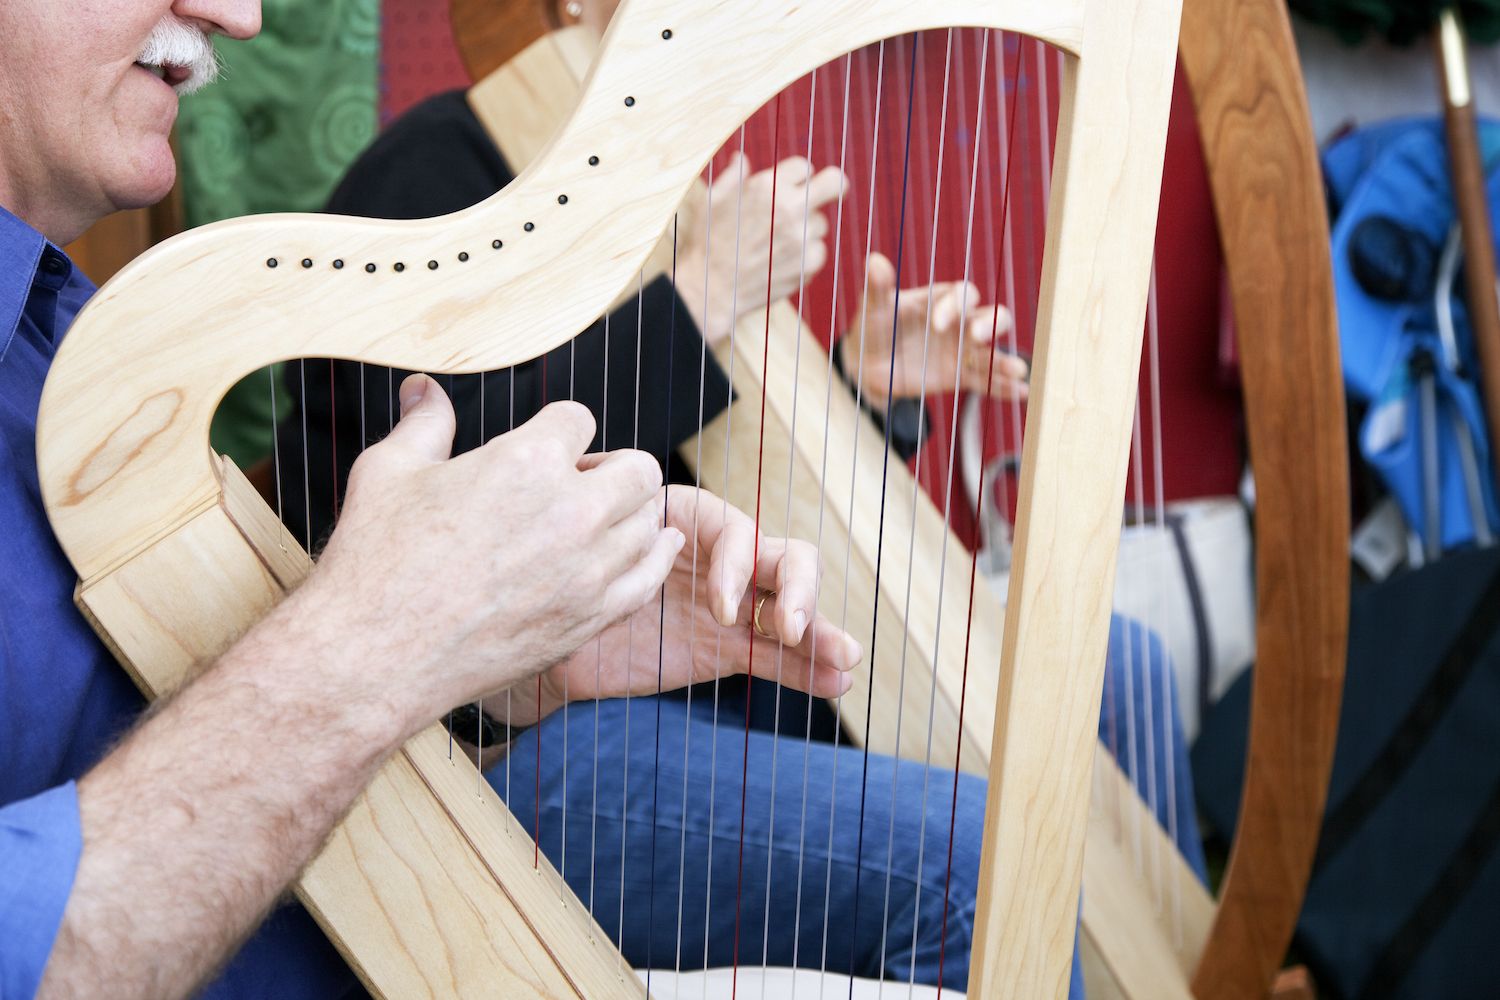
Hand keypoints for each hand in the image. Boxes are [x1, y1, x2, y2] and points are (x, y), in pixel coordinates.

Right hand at [306, 375, 684, 733]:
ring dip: (631, 513)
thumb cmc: (375, 562)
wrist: (375, 656)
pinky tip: (649, 549)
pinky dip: (653, 559)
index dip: (561, 429)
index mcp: (526, 461)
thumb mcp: (390, 471)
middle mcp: (571, 512)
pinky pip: (649, 579)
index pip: (580, 419)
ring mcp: (588, 569)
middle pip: (638, 469)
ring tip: (602, 520)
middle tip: (582, 482)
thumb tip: (424, 387)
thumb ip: (424, 424)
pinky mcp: (591, 618)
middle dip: (613, 467)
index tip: (549, 445)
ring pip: (650, 523)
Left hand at [499, 486, 862, 724]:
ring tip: (843, 659)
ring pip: (788, 609)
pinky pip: (774, 657)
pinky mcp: (725, 649)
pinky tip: (834, 681)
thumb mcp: (578, 551)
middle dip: (796, 592)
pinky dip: (804, 669)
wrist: (541, 645)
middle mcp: (715, 558)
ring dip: (819, 631)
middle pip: (780, 560)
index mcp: (684, 521)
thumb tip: (598, 481)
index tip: (721, 609)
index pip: (736, 528)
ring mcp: (726, 605)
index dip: (739, 565)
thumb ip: (604, 529)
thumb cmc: (556, 581)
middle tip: (789, 630)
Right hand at [676, 152, 847, 343]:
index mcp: (767, 186)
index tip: (794, 186)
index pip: (804, 167)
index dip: (798, 177)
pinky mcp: (810, 262)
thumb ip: (733, 176)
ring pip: (820, 223)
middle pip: (836, 182)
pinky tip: (779, 261)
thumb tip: (741, 158)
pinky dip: (804, 255)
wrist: (713, 290)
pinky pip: (818, 250)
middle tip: (833, 191)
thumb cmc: (709, 242)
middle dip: (835, 184)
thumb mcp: (712, 201)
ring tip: (775, 244)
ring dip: (805, 229)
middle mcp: (789, 207)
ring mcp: (802, 236)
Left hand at [839, 252, 1027, 408]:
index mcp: (941, 300)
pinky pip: (985, 382)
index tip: (936, 324)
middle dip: (989, 325)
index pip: (961, 295)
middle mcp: (958, 323)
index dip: (955, 306)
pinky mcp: (958, 376)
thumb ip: (877, 287)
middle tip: (975, 337)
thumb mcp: (873, 308)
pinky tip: (1022, 393)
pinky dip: (1004, 388)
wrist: (866, 365)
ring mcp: (961, 351)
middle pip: (991, 317)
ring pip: (993, 352)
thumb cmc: (873, 327)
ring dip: (1005, 361)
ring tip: (1017, 371)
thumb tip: (875, 261)